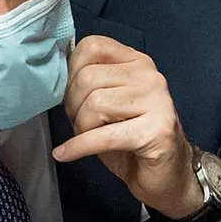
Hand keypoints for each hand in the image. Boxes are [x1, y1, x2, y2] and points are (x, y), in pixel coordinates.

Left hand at [52, 36, 203, 219]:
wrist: (166, 175)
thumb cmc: (130, 138)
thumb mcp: (109, 101)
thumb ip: (90, 82)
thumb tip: (54, 76)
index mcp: (137, 61)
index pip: (93, 46)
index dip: (71, 70)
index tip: (69, 93)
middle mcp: (150, 76)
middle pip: (88, 78)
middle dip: (73, 105)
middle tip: (78, 123)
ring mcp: (158, 101)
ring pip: (95, 105)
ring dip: (80, 127)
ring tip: (86, 138)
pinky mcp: (157, 131)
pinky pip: (103, 136)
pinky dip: (78, 147)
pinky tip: (65, 154)